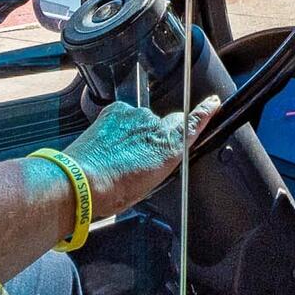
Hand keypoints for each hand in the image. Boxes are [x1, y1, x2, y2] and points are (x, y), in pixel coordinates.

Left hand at [54, 100, 195, 215]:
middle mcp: (156, 126)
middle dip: (159, 134)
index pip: (194, 122)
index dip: (205, 112)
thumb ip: (162, 163)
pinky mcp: (116, 110)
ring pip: (143, 120)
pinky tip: (109, 145)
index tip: (213, 104)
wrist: (81, 180)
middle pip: (167, 123)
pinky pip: (125, 116)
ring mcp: (136, 116)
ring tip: (118, 155)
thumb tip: (159, 155)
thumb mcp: (148, 185)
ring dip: (136, 133)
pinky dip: (120, 127)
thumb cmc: (113, 191)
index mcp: (170, 148)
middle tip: (140, 156)